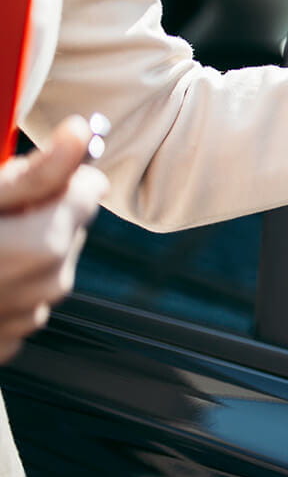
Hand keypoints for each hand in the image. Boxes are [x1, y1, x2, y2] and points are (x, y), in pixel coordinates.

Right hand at [0, 116, 108, 363]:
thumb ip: (37, 170)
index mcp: (46, 245)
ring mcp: (26, 320)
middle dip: (41, 212)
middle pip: (70, 228)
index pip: (89, 190)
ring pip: (47, 265)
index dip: (56, 175)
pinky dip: (3, 285)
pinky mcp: (5, 345)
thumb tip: (82, 132)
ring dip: (23, 250)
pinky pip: (21, 300)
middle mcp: (47, 287)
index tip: (20, 175)